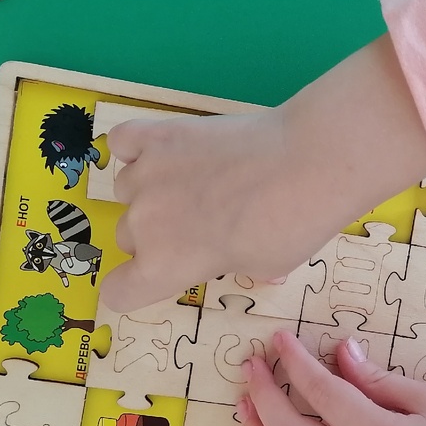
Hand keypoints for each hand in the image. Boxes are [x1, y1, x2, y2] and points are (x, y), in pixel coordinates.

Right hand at [99, 35, 425, 311]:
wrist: (308, 162)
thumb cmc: (291, 226)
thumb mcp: (258, 266)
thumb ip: (219, 261)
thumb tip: (222, 249)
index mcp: (164, 267)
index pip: (117, 292)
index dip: (134, 287)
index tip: (156, 276)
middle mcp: (144, 223)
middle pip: (128, 238)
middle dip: (157, 235)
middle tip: (202, 221)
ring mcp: (146, 174)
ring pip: (128, 190)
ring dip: (152, 190)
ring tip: (198, 179)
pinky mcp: (158, 133)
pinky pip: (123, 143)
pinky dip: (137, 147)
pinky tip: (166, 150)